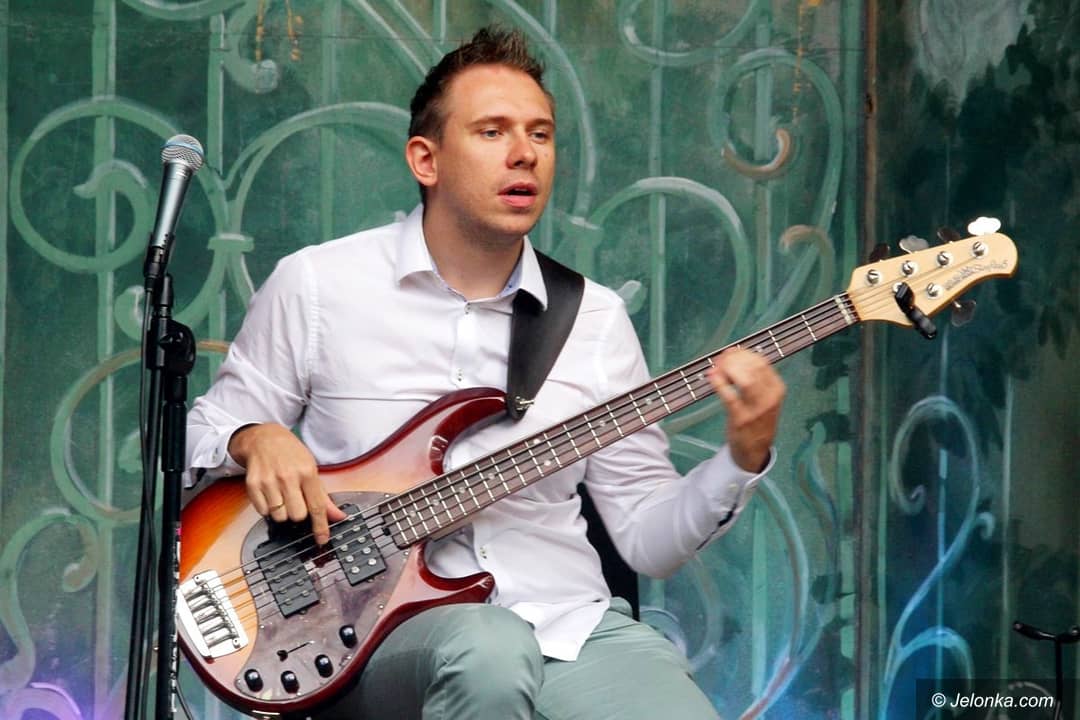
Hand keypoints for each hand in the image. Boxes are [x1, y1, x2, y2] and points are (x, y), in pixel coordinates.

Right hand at [228, 423, 346, 544]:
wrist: (264, 438)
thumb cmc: (290, 453)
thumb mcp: (311, 468)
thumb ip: (323, 496)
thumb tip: (337, 516)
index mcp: (306, 472)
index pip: (317, 506)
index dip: (321, 526)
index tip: (322, 540)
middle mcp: (287, 477)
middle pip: (297, 515)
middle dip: (298, 513)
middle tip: (296, 500)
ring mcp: (268, 481)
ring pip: (279, 516)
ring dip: (282, 511)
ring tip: (282, 495)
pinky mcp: (253, 485)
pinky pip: (263, 511)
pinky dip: (267, 508)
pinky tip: (270, 493)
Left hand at [706, 348, 785, 472]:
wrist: (755, 450)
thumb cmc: (756, 419)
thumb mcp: (764, 397)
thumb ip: (753, 377)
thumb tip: (733, 354)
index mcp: (777, 388)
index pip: (761, 362)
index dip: (743, 353)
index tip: (729, 352)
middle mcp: (770, 397)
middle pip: (754, 367)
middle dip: (734, 358)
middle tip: (720, 359)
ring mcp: (756, 409)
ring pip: (746, 379)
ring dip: (728, 369)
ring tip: (717, 368)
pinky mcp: (741, 419)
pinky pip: (730, 397)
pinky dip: (719, 383)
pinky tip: (712, 377)